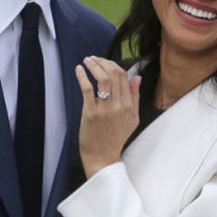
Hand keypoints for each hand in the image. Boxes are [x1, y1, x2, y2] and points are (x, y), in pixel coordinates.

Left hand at [75, 56, 140, 178]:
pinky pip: (87, 89)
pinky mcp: (91, 113)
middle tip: (93, 58)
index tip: (104, 62)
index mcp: (129, 105)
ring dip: (93, 65)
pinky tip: (79, 70)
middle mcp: (119, 105)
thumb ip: (135, 96)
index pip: (124, 76)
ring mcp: (105, 109)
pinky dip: (83, 76)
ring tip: (87, 60)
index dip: (113, 65)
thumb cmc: (116, 138)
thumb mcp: (133, 118)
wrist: (103, 157)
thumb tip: (137, 77)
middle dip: (103, 62)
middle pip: (113, 74)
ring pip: (102, 79)